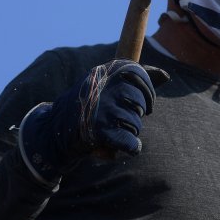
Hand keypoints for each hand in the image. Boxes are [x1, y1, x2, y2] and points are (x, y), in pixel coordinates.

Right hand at [19, 59, 163, 183]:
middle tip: (120, 119)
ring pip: (136, 124)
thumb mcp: (109, 85)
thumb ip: (137, 78)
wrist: (54, 129)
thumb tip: (166, 76)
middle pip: (140, 103)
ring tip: (112, 130)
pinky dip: (131, 148)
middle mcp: (105, 86)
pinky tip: (123, 147)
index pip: (140, 74)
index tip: (145, 104)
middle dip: (136, 115)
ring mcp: (102, 108)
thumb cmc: (90, 106)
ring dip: (129, 132)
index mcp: (107, 71)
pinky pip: (131, 142)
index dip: (148, 92)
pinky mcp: (99, 130)